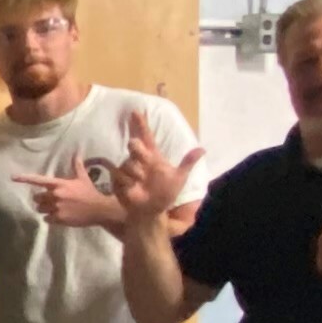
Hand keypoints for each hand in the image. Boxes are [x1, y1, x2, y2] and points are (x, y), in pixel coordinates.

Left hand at [19, 166, 128, 230]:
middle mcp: (55, 195)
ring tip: (56, 208)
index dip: (25, 178)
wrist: (99, 209)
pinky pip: (46, 219)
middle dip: (42, 199)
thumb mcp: (83, 178)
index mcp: (59, 184)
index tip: (13, 177)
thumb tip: (77, 153)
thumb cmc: (90, 193)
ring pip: (40, 209)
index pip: (38, 180)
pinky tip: (60, 216)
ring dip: (45, 209)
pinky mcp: (58, 219)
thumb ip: (77, 166)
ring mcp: (56, 208)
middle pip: (37, 198)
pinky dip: (50, 218)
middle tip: (51, 200)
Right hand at [104, 106, 203, 225]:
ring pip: (128, 163)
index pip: (146, 136)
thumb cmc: (164, 194)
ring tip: (142, 183)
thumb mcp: (179, 178)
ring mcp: (127, 169)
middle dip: (137, 150)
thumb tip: (203, 149)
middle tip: (144, 159)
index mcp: (153, 157)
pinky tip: (133, 188)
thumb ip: (188, 163)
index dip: (142, 124)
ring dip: (136, 174)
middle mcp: (139, 160)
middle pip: (134, 145)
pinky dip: (128, 182)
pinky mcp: (118, 179)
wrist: (151, 211)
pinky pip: (120, 175)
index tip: (136, 111)